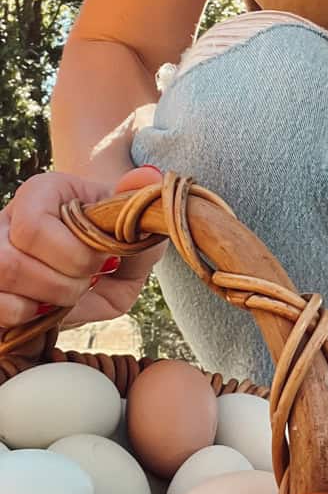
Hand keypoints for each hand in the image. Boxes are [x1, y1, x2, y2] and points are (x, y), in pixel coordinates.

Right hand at [0, 166, 164, 333]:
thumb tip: (147, 176)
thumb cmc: (119, 235)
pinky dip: (24, 317)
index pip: (32, 227)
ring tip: (70, 295)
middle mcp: (7, 220)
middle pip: (9, 263)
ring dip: (43, 302)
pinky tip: (48, 308)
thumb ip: (140, 200)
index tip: (104, 259)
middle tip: (89, 282)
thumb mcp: (136, 221)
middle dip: (62, 285)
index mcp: (41, 193)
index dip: (73, 255)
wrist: (108, 254)